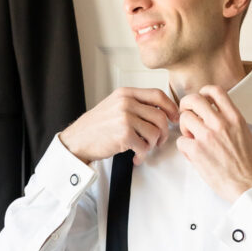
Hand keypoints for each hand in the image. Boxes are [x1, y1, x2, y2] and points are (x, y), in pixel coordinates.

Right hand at [60, 88, 178, 165]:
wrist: (77, 140)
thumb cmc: (96, 126)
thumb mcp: (114, 105)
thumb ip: (135, 104)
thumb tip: (161, 111)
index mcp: (125, 93)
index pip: (158, 95)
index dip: (171, 107)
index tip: (174, 118)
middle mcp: (126, 103)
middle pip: (160, 117)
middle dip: (164, 133)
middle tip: (158, 141)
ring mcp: (125, 118)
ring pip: (155, 132)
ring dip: (152, 145)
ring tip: (143, 149)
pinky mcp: (124, 135)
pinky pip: (145, 146)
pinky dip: (142, 155)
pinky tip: (135, 157)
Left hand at [176, 85, 251, 202]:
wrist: (247, 185)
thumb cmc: (249, 166)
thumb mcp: (249, 137)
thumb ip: (236, 126)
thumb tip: (229, 123)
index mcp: (234, 118)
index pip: (216, 91)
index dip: (204, 92)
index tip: (201, 98)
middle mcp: (220, 123)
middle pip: (194, 100)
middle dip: (186, 105)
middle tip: (186, 114)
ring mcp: (207, 136)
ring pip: (184, 118)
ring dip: (185, 127)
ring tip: (192, 138)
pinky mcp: (196, 151)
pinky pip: (181, 141)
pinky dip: (184, 147)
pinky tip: (192, 153)